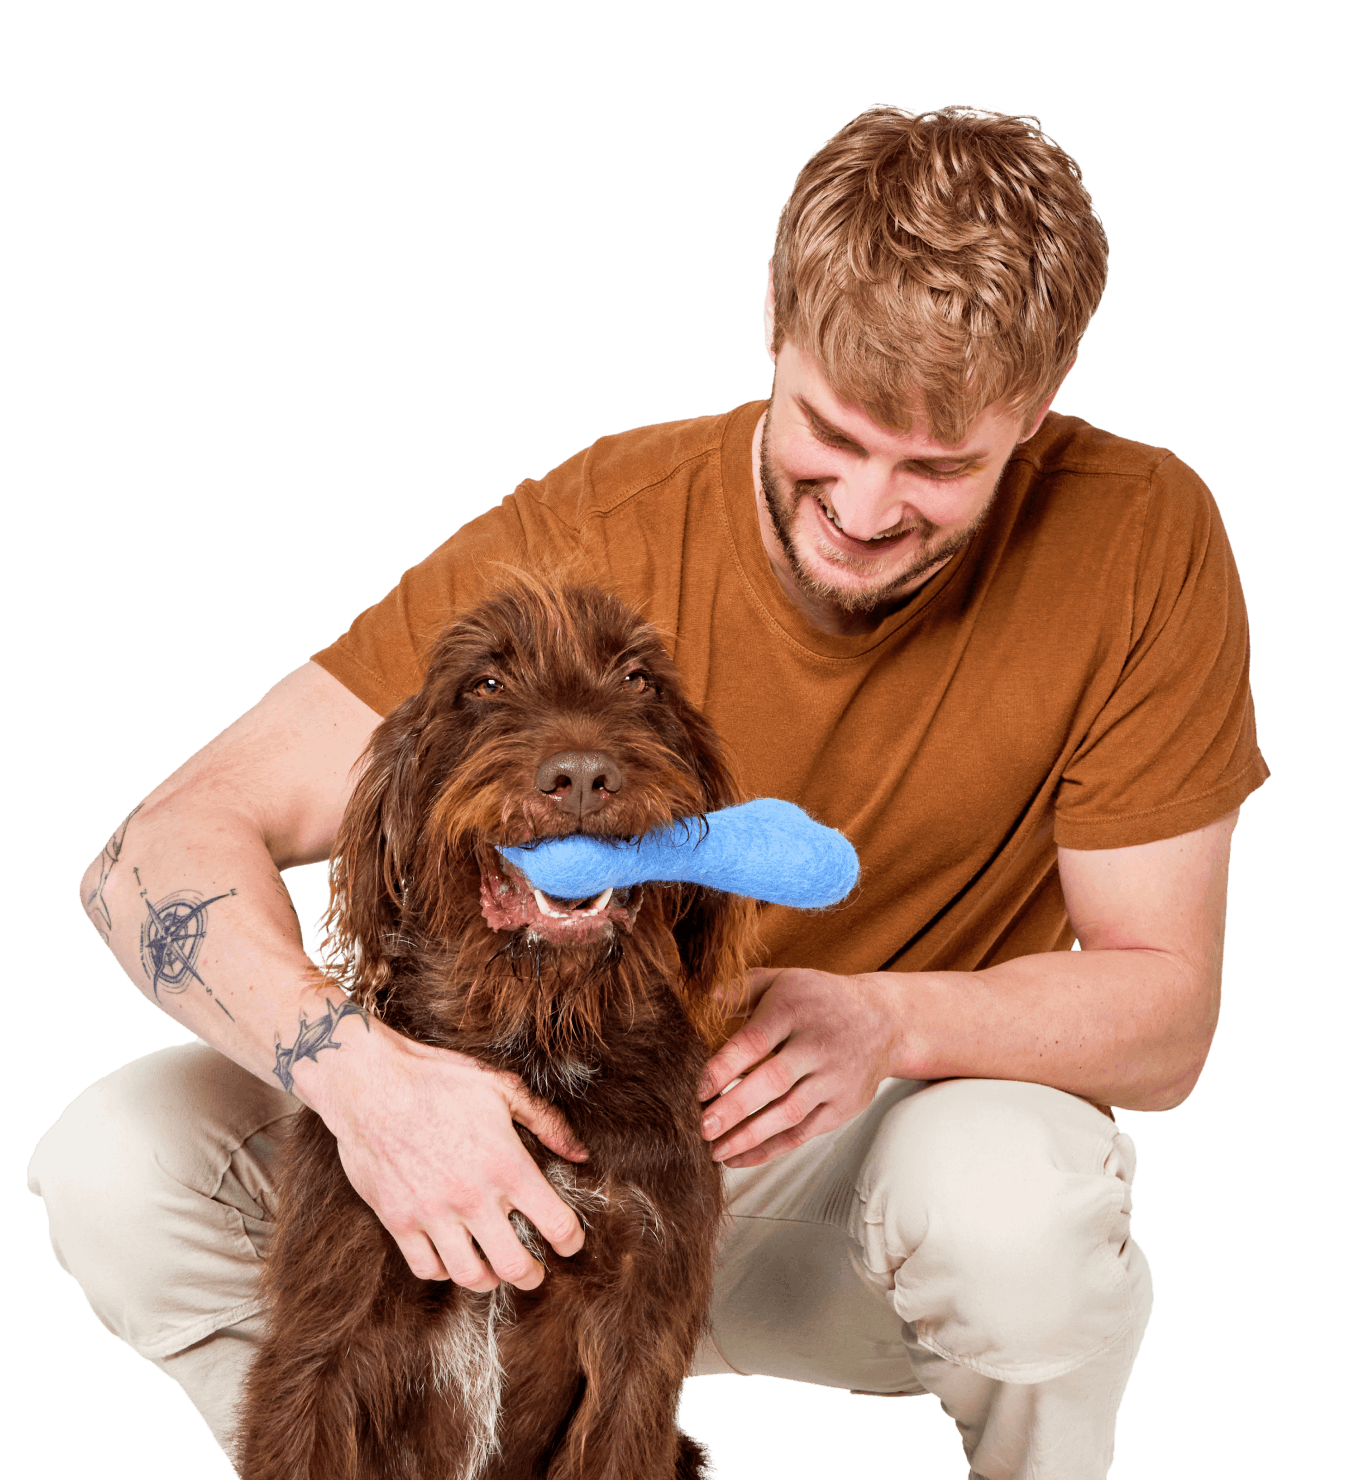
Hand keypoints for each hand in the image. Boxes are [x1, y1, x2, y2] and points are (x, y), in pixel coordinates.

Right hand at [302, 1020, 588, 1291]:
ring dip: (490, 1279)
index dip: (572, 1241)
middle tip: (534, 1271)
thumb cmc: (440, 1079)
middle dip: (532, 1276)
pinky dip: (444, 1270)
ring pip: (470, 1276)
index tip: (569, 1243)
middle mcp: (473, 1197)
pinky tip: (452, 1255)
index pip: (557, 1224)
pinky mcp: (398, 1220)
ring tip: (495, 1269)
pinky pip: (427, 1267)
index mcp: (507, 1165)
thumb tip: (580, 1153)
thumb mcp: (502, 1087)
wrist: (372, 1083)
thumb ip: (547, 1122)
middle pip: (515, 1266)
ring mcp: (433, 1213)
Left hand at [697, 967, 902, 1167]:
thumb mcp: (783, 980)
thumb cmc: (819, 999)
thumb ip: (742, 988)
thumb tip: (705, 998)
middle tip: (702, 1127)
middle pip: (773, 1081)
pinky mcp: (844, 1106)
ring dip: (749, 1136)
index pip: (755, 1041)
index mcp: (793, 1010)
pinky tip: (740, 1156)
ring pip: (789, 1113)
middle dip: (735, 1107)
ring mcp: (834, 1078)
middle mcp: (817, 1044)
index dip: (724, 1066)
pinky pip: (804, 1133)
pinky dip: (770, 1149)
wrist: (884, 1019)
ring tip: (715, 1150)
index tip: (697, 1089)